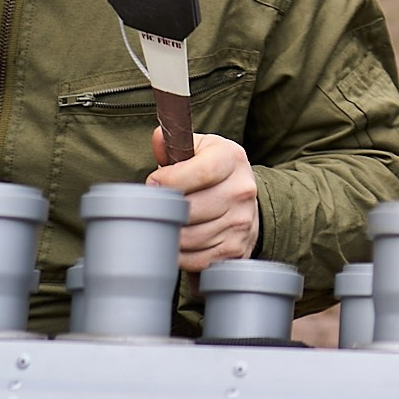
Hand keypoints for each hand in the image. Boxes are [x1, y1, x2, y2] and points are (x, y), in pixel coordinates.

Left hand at [149, 127, 260, 271]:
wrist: (244, 200)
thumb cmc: (215, 172)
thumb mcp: (199, 149)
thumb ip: (175, 143)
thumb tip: (158, 138)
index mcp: (232, 158)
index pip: (200, 172)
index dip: (168, 181)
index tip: (153, 184)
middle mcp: (242, 190)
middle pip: (191, 209)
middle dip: (166, 210)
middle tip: (156, 208)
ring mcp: (242, 222)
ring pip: (191, 237)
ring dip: (171, 234)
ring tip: (166, 224)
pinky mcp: (237, 249)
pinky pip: (198, 260)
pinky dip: (182, 256)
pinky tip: (179, 243)